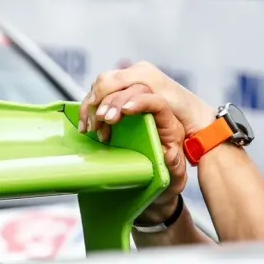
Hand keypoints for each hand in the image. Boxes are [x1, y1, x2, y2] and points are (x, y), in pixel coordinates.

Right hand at [77, 63, 216, 215]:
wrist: (161, 176)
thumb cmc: (168, 175)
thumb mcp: (175, 176)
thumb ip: (175, 167)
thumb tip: (169, 154)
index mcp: (169, 122)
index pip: (157, 101)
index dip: (140, 101)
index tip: (124, 111)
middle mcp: (152, 107)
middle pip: (132, 87)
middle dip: (113, 100)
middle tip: (102, 119)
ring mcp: (135, 103)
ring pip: (114, 86)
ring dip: (99, 101)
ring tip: (92, 125)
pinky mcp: (120, 106)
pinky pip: (103, 94)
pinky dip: (91, 105)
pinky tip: (87, 123)